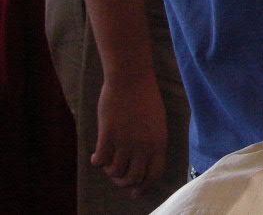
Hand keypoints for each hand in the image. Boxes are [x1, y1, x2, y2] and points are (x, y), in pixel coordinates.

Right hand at [92, 74, 167, 193]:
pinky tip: (95, 156)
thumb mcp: (157, 122)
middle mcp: (144, 145)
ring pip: (115, 172)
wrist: (131, 78)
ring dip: (110, 171)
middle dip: (123, 183)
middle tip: (117, 178)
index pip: (154, 174)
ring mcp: (126, 140)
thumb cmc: (145, 97)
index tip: (136, 192)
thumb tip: (144, 161)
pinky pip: (101, 160)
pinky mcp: (108, 135)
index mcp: (159, 141)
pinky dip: (97, 162)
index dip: (144, 187)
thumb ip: (152, 142)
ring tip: (107, 162)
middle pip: (133, 178)